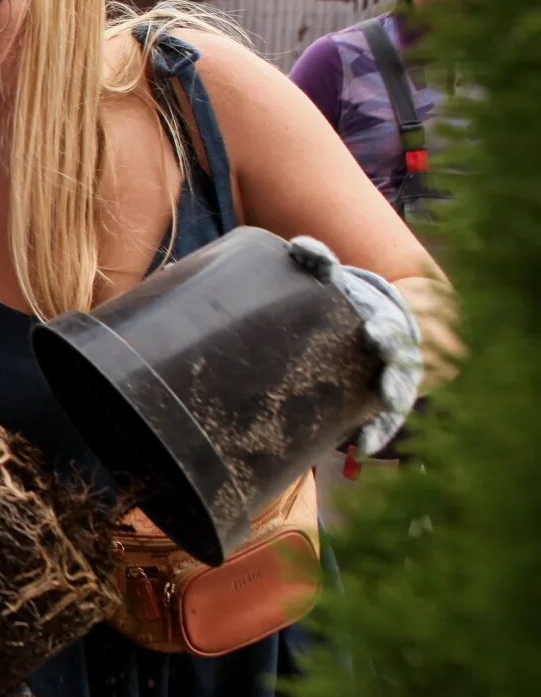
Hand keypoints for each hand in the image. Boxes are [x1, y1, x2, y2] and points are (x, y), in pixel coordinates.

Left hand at [287, 236, 422, 453]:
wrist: (374, 322)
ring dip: (384, 418)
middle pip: (400, 370)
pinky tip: (363, 448)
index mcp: (385, 323)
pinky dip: (374, 436)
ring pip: (394, 403)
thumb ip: (319, 263)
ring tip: (370, 436)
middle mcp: (394, 356)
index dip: (385, 332)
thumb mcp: (337, 281)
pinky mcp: (380, 406)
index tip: (375, 334)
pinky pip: (380, 424)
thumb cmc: (348, 301)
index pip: (390, 328)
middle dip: (394, 380)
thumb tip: (297, 248)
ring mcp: (391, 383)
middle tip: (386, 390)